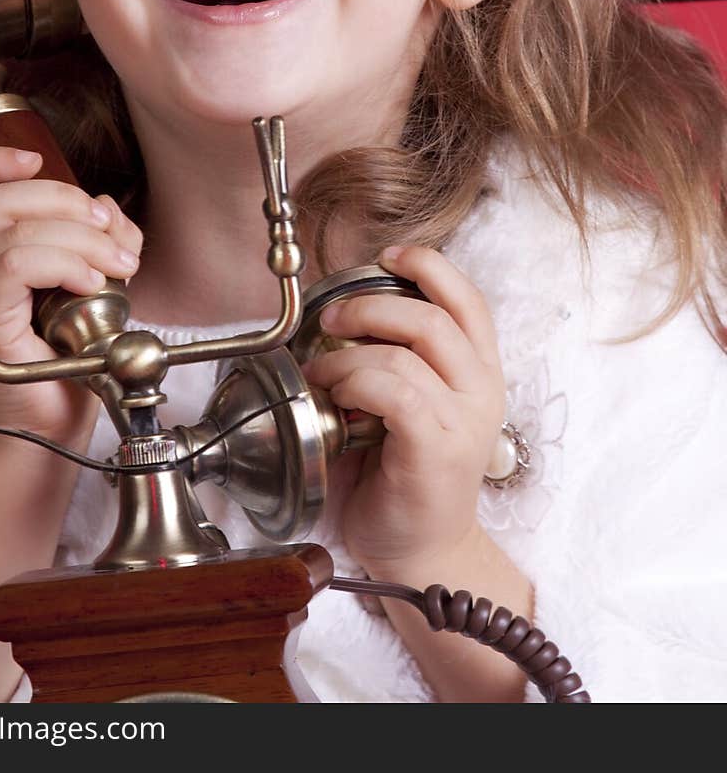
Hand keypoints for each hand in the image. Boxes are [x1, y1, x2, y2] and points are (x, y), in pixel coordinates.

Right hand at [0, 147, 142, 444]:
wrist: (56, 427)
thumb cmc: (69, 360)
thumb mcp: (89, 283)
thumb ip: (94, 239)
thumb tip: (103, 206)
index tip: (36, 160)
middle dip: (64, 199)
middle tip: (107, 228)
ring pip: (13, 229)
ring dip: (79, 236)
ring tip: (117, 262)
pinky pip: (17, 265)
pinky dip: (65, 263)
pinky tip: (92, 282)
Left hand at [302, 244, 504, 576]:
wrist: (419, 552)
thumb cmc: (403, 474)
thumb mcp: (411, 402)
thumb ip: (399, 356)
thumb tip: (346, 308)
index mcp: (480, 372)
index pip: (468, 300)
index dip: (428, 265)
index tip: (387, 255)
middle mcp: (482, 391)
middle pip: (431, 317)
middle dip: (369, 306)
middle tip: (330, 321)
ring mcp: (463, 422)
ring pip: (404, 354)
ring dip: (349, 354)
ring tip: (324, 374)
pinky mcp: (437, 450)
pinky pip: (395, 393)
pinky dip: (356, 383)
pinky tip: (338, 398)